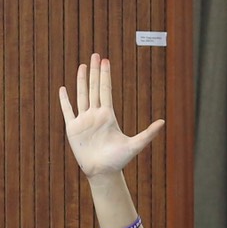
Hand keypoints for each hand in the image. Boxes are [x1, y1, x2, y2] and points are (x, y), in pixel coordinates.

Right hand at [58, 55, 162, 178]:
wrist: (102, 172)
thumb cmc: (119, 160)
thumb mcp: (135, 145)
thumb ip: (148, 134)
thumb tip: (163, 122)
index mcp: (108, 115)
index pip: (106, 90)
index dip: (105, 75)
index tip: (105, 61)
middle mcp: (95, 115)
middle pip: (94, 88)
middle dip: (95, 71)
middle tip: (95, 55)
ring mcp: (83, 120)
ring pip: (81, 95)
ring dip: (81, 81)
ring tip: (82, 66)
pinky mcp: (73, 129)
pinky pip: (68, 111)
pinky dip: (65, 100)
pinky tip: (63, 89)